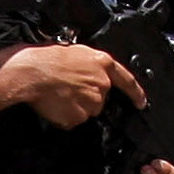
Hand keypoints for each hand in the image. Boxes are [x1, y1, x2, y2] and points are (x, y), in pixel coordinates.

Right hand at [0, 41, 141, 130]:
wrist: (32, 72)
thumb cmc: (48, 59)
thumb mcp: (76, 53)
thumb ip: (91, 66)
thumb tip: (91, 77)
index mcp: (102, 64)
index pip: (127, 80)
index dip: (135, 93)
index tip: (141, 103)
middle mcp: (101, 83)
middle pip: (100, 99)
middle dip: (86, 97)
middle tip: (67, 88)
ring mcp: (91, 102)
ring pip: (87, 111)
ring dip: (74, 107)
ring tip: (58, 94)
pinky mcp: (79, 116)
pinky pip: (73, 120)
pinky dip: (64, 116)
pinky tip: (54, 104)